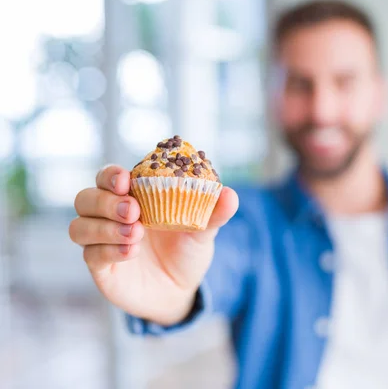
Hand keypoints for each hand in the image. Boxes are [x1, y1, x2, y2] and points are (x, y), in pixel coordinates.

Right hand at [69, 165, 238, 325]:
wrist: (182, 291)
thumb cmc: (187, 252)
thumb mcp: (203, 232)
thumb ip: (213, 213)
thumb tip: (230, 194)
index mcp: (132, 197)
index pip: (108, 177)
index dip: (111, 175)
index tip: (126, 179)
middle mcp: (110, 216)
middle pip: (85, 198)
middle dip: (106, 201)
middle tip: (134, 210)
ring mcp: (101, 242)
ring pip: (80, 227)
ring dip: (104, 227)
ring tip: (136, 233)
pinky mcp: (101, 268)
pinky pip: (91, 255)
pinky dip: (109, 251)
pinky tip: (132, 252)